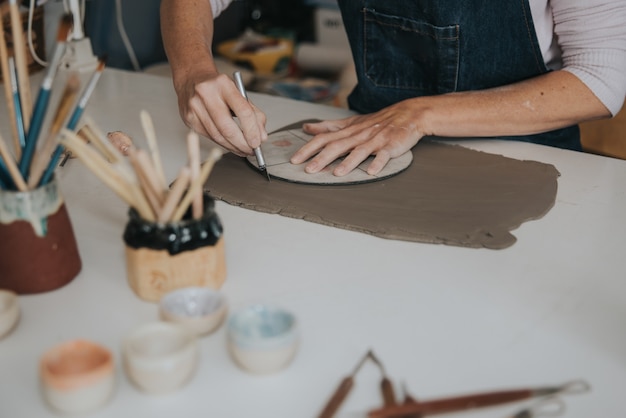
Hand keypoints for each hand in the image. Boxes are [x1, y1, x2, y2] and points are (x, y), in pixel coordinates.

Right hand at [174, 69, 266, 155]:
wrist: (192, 78)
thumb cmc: (218, 87)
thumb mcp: (238, 93)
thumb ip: (253, 113)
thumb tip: (261, 136)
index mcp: (223, 84)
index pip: (243, 111)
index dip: (252, 130)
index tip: (258, 142)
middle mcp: (206, 94)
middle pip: (228, 128)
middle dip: (242, 144)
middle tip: (252, 151)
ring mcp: (195, 107)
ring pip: (217, 136)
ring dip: (233, 147)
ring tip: (244, 150)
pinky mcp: (189, 118)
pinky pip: (209, 136)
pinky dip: (223, 144)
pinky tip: (231, 145)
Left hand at [290, 100, 426, 175]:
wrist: (408, 114)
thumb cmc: (377, 121)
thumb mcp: (350, 122)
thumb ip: (328, 126)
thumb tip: (307, 128)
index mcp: (348, 131)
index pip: (324, 138)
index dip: (308, 148)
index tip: (294, 159)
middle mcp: (359, 135)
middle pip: (337, 146)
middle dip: (322, 158)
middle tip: (309, 170)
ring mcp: (375, 140)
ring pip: (359, 151)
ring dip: (348, 162)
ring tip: (337, 173)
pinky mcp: (391, 146)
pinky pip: (384, 155)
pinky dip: (378, 163)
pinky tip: (371, 172)